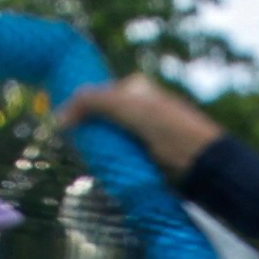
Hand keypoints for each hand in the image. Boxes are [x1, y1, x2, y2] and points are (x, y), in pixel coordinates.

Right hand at [54, 74, 225, 178]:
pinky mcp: (147, 156)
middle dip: (88, 131)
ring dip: (98, 151)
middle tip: (74, 144)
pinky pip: (120, 158)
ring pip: (109, 140)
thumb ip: (90, 103)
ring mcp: (143, 133)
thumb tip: (58, 119)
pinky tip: (102, 170)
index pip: (97, 94)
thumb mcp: (124, 106)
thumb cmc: (165, 127)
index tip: (63, 124)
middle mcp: (140, 108)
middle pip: (102, 119)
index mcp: (136, 88)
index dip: (79, 107)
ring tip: (87, 159)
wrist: (199, 162)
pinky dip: (110, 163)